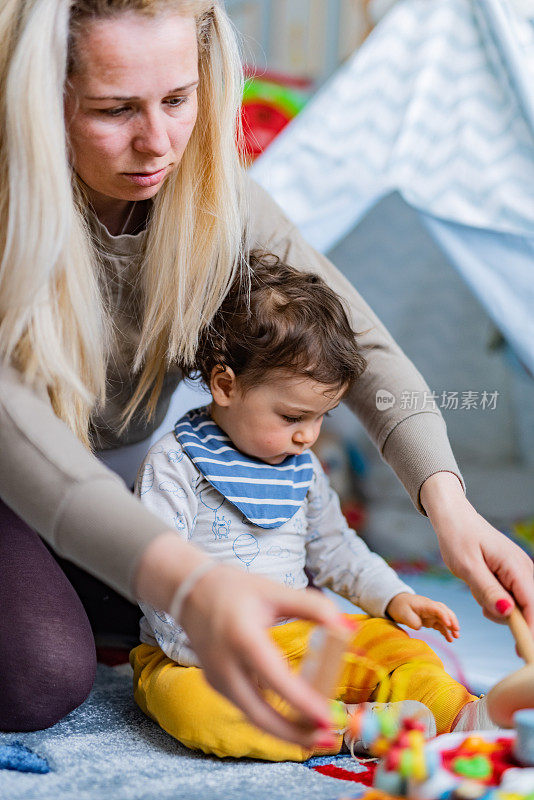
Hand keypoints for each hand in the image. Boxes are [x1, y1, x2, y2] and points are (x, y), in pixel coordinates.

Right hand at [134, 532, 341, 747]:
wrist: (189, 591)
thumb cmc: (235, 589)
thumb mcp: (276, 591)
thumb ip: (314, 608)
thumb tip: (347, 628)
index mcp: (242, 637)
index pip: (275, 679)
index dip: (302, 702)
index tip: (328, 717)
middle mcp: (225, 665)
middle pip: (261, 716)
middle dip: (296, 734)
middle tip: (329, 738)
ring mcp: (216, 680)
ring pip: (254, 718)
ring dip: (286, 731)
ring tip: (319, 733)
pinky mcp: (216, 685)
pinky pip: (247, 709)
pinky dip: (272, 720)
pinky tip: (297, 719)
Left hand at [386, 592, 459, 641]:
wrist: (397, 603)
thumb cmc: (400, 607)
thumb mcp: (403, 614)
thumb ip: (412, 621)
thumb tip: (420, 627)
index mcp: (425, 604)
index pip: (437, 608)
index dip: (444, 616)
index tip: (448, 624)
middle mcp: (431, 607)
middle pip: (445, 612)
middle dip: (452, 621)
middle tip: (456, 631)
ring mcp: (432, 613)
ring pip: (445, 619)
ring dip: (451, 627)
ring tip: (456, 637)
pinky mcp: (431, 620)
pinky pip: (441, 625)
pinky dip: (446, 631)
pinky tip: (450, 639)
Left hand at [421, 472, 533, 631]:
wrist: (454, 519)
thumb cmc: (458, 538)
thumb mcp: (467, 567)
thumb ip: (488, 590)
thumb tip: (508, 612)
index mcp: (516, 567)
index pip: (531, 606)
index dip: (528, 631)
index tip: (521, 652)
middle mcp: (525, 569)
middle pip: (527, 609)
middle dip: (505, 616)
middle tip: (481, 602)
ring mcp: (520, 572)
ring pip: (517, 605)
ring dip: (496, 606)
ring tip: (476, 586)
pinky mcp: (513, 575)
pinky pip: (510, 597)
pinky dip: (494, 598)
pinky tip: (480, 586)